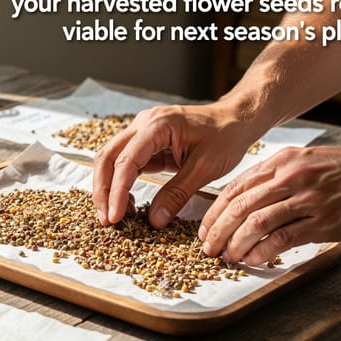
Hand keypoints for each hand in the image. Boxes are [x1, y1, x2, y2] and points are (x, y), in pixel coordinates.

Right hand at [92, 103, 257, 227]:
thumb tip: (154, 221)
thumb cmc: (226, 136)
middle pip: (108, 157)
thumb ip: (177, 194)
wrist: (237, 119)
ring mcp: (142, 131)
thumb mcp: (205, 168)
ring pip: (112, 160)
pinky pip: (126, 163)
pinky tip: (129, 204)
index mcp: (158, 125)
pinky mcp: (146, 142)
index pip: (126, 161)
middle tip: (107, 220)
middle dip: (103, 191)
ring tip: (116, 215)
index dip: (117, 192)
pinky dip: (122, 184)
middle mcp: (143, 124)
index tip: (115, 217)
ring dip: (109, 188)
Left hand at [199, 144, 340, 264]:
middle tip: (208, 248)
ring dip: (235, 244)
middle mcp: (290, 177)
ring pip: (255, 223)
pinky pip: (282, 238)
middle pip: (239, 206)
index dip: (215, 211)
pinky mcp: (323, 221)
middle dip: (217, 230)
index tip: (205, 228)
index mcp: (283, 161)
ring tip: (227, 257)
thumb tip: (249, 200)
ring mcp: (306, 198)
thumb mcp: (308, 160)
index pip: (236, 187)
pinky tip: (252, 259)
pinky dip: (261, 251)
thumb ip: (279, 176)